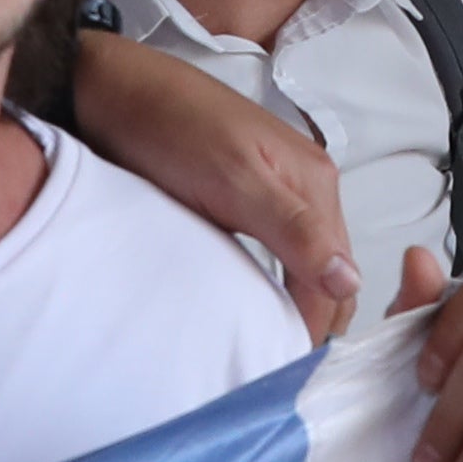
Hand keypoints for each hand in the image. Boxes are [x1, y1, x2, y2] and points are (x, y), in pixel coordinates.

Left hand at [79, 30, 360, 338]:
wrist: (112, 91)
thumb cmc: (169, 125)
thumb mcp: (234, 177)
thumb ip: (294, 227)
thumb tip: (349, 279)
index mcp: (315, 182)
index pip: (336, 280)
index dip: (313, 327)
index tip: (284, 370)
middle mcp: (306, 188)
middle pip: (327, 275)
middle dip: (312, 320)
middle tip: (272, 366)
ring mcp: (276, 193)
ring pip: (303, 267)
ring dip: (291, 304)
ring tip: (261, 345)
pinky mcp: (244, 200)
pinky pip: (273, 254)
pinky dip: (268, 284)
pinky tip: (246, 304)